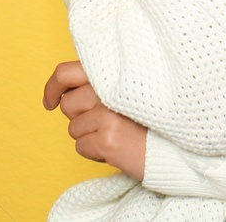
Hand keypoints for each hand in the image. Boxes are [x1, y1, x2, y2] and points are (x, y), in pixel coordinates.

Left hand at [43, 60, 147, 181]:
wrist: (176, 148)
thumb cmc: (151, 120)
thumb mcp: (128, 90)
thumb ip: (101, 83)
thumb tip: (65, 93)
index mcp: (111, 73)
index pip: (64, 73)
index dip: (52, 88)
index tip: (50, 102)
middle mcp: (107, 90)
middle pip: (67, 105)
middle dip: (79, 118)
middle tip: (104, 122)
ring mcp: (106, 114)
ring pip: (73, 129)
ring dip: (90, 136)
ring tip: (115, 134)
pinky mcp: (107, 139)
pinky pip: (81, 148)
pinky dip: (95, 152)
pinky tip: (116, 148)